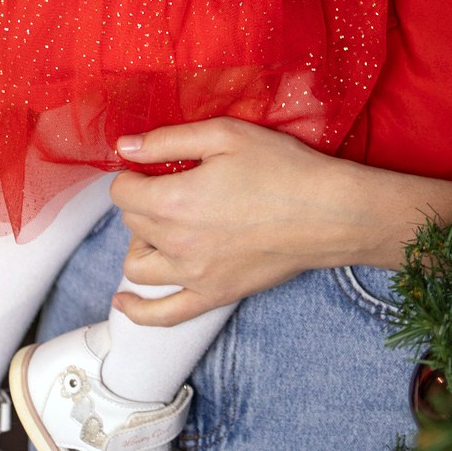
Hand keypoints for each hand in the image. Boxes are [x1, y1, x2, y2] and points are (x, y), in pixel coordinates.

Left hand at [108, 119, 360, 324]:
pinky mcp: (213, 296)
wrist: (328, 213)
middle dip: (142, 201)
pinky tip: (123, 303)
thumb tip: (124, 146)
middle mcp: (176, 243)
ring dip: (142, 243)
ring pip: (138, 264)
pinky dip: (137, 311)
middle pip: (132, 223)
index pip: (123, 192)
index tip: (152, 167)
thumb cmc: (281, 168)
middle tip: (171, 184)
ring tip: (164, 226)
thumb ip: (168, 140)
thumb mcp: (225, 135)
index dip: (133, 174)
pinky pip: (163, 315)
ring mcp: (193, 276)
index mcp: (174, 200)